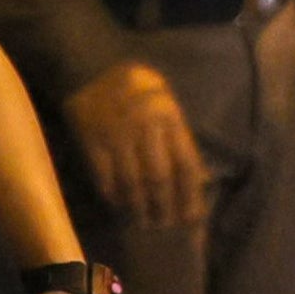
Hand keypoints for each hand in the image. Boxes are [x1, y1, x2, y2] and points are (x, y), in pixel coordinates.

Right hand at [65, 62, 208, 231]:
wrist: (92, 68)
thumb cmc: (139, 89)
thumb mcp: (167, 105)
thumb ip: (182, 141)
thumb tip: (202, 180)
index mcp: (170, 117)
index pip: (185, 164)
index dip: (190, 195)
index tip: (192, 219)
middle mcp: (146, 127)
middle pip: (158, 178)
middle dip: (164, 207)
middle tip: (165, 225)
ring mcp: (117, 135)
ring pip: (131, 182)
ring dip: (138, 207)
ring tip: (144, 221)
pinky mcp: (92, 141)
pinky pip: (105, 177)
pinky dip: (113, 195)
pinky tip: (120, 205)